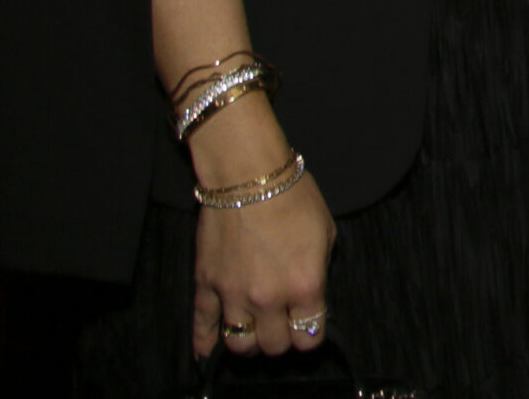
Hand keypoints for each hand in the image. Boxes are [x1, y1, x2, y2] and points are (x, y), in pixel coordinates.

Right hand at [186, 101, 333, 359]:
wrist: (249, 174)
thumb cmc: (294, 196)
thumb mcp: (326, 233)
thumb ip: (319, 271)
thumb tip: (310, 295)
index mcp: (305, 286)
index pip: (309, 337)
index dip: (310, 335)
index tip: (308, 327)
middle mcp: (269, 298)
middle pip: (274, 346)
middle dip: (281, 339)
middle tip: (281, 325)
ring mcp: (234, 295)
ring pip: (240, 345)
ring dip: (250, 342)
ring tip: (254, 331)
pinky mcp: (206, 286)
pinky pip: (202, 327)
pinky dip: (204, 344)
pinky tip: (207, 354)